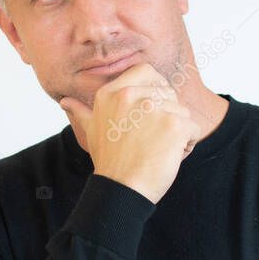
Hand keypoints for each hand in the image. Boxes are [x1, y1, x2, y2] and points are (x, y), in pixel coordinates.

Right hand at [59, 62, 200, 203]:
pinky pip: (193, 129)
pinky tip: (170, 156)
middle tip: (151, 138)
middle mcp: (131, 95)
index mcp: (111, 92)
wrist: (121, 188)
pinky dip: (187, 144)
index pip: (146, 71)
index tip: (152, 110)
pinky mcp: (174, 125)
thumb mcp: (91, 131)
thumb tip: (65, 101)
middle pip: (168, 92)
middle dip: (167, 114)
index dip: (155, 87)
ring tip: (158, 150)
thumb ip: (80, 111)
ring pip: (182, 111)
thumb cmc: (109, 161)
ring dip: (178, 132)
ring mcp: (154, 109)